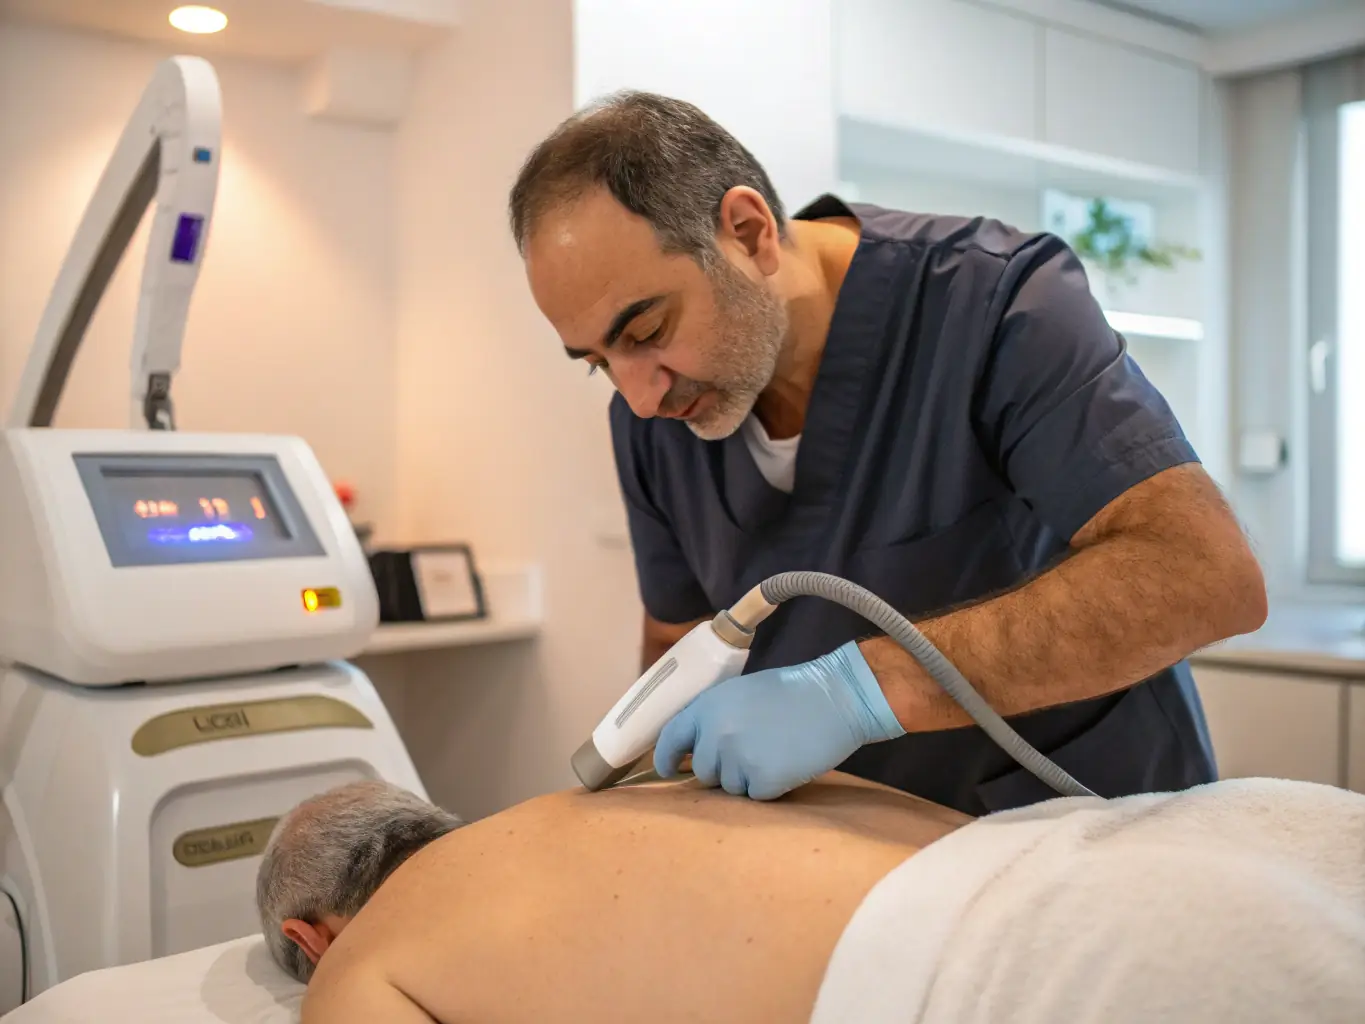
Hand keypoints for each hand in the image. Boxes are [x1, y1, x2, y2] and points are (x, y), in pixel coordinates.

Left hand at [653, 641, 905, 799]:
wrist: (834, 698)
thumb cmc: (791, 691)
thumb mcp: (740, 692)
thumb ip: (714, 718)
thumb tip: (697, 747)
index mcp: (707, 707)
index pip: (671, 739)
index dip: (667, 758)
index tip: (668, 770)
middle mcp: (716, 735)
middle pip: (704, 772)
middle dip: (723, 769)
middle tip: (754, 750)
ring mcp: (738, 759)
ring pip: (730, 787)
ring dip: (748, 778)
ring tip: (775, 751)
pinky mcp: (763, 780)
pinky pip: (756, 796)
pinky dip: (771, 787)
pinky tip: (787, 763)